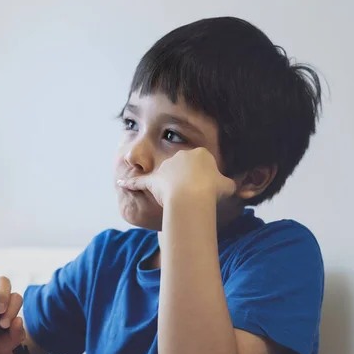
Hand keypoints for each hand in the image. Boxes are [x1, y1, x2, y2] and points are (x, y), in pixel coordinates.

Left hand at [117, 148, 236, 206]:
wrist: (193, 196)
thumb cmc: (212, 190)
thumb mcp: (228, 186)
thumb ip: (228, 185)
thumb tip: (232, 187)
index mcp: (200, 154)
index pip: (201, 162)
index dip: (204, 177)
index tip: (207, 188)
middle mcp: (181, 156)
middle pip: (182, 167)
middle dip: (186, 180)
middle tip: (194, 195)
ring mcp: (165, 167)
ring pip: (165, 176)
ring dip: (168, 186)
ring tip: (175, 199)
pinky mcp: (153, 179)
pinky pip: (140, 181)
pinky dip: (130, 182)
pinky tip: (121, 183)